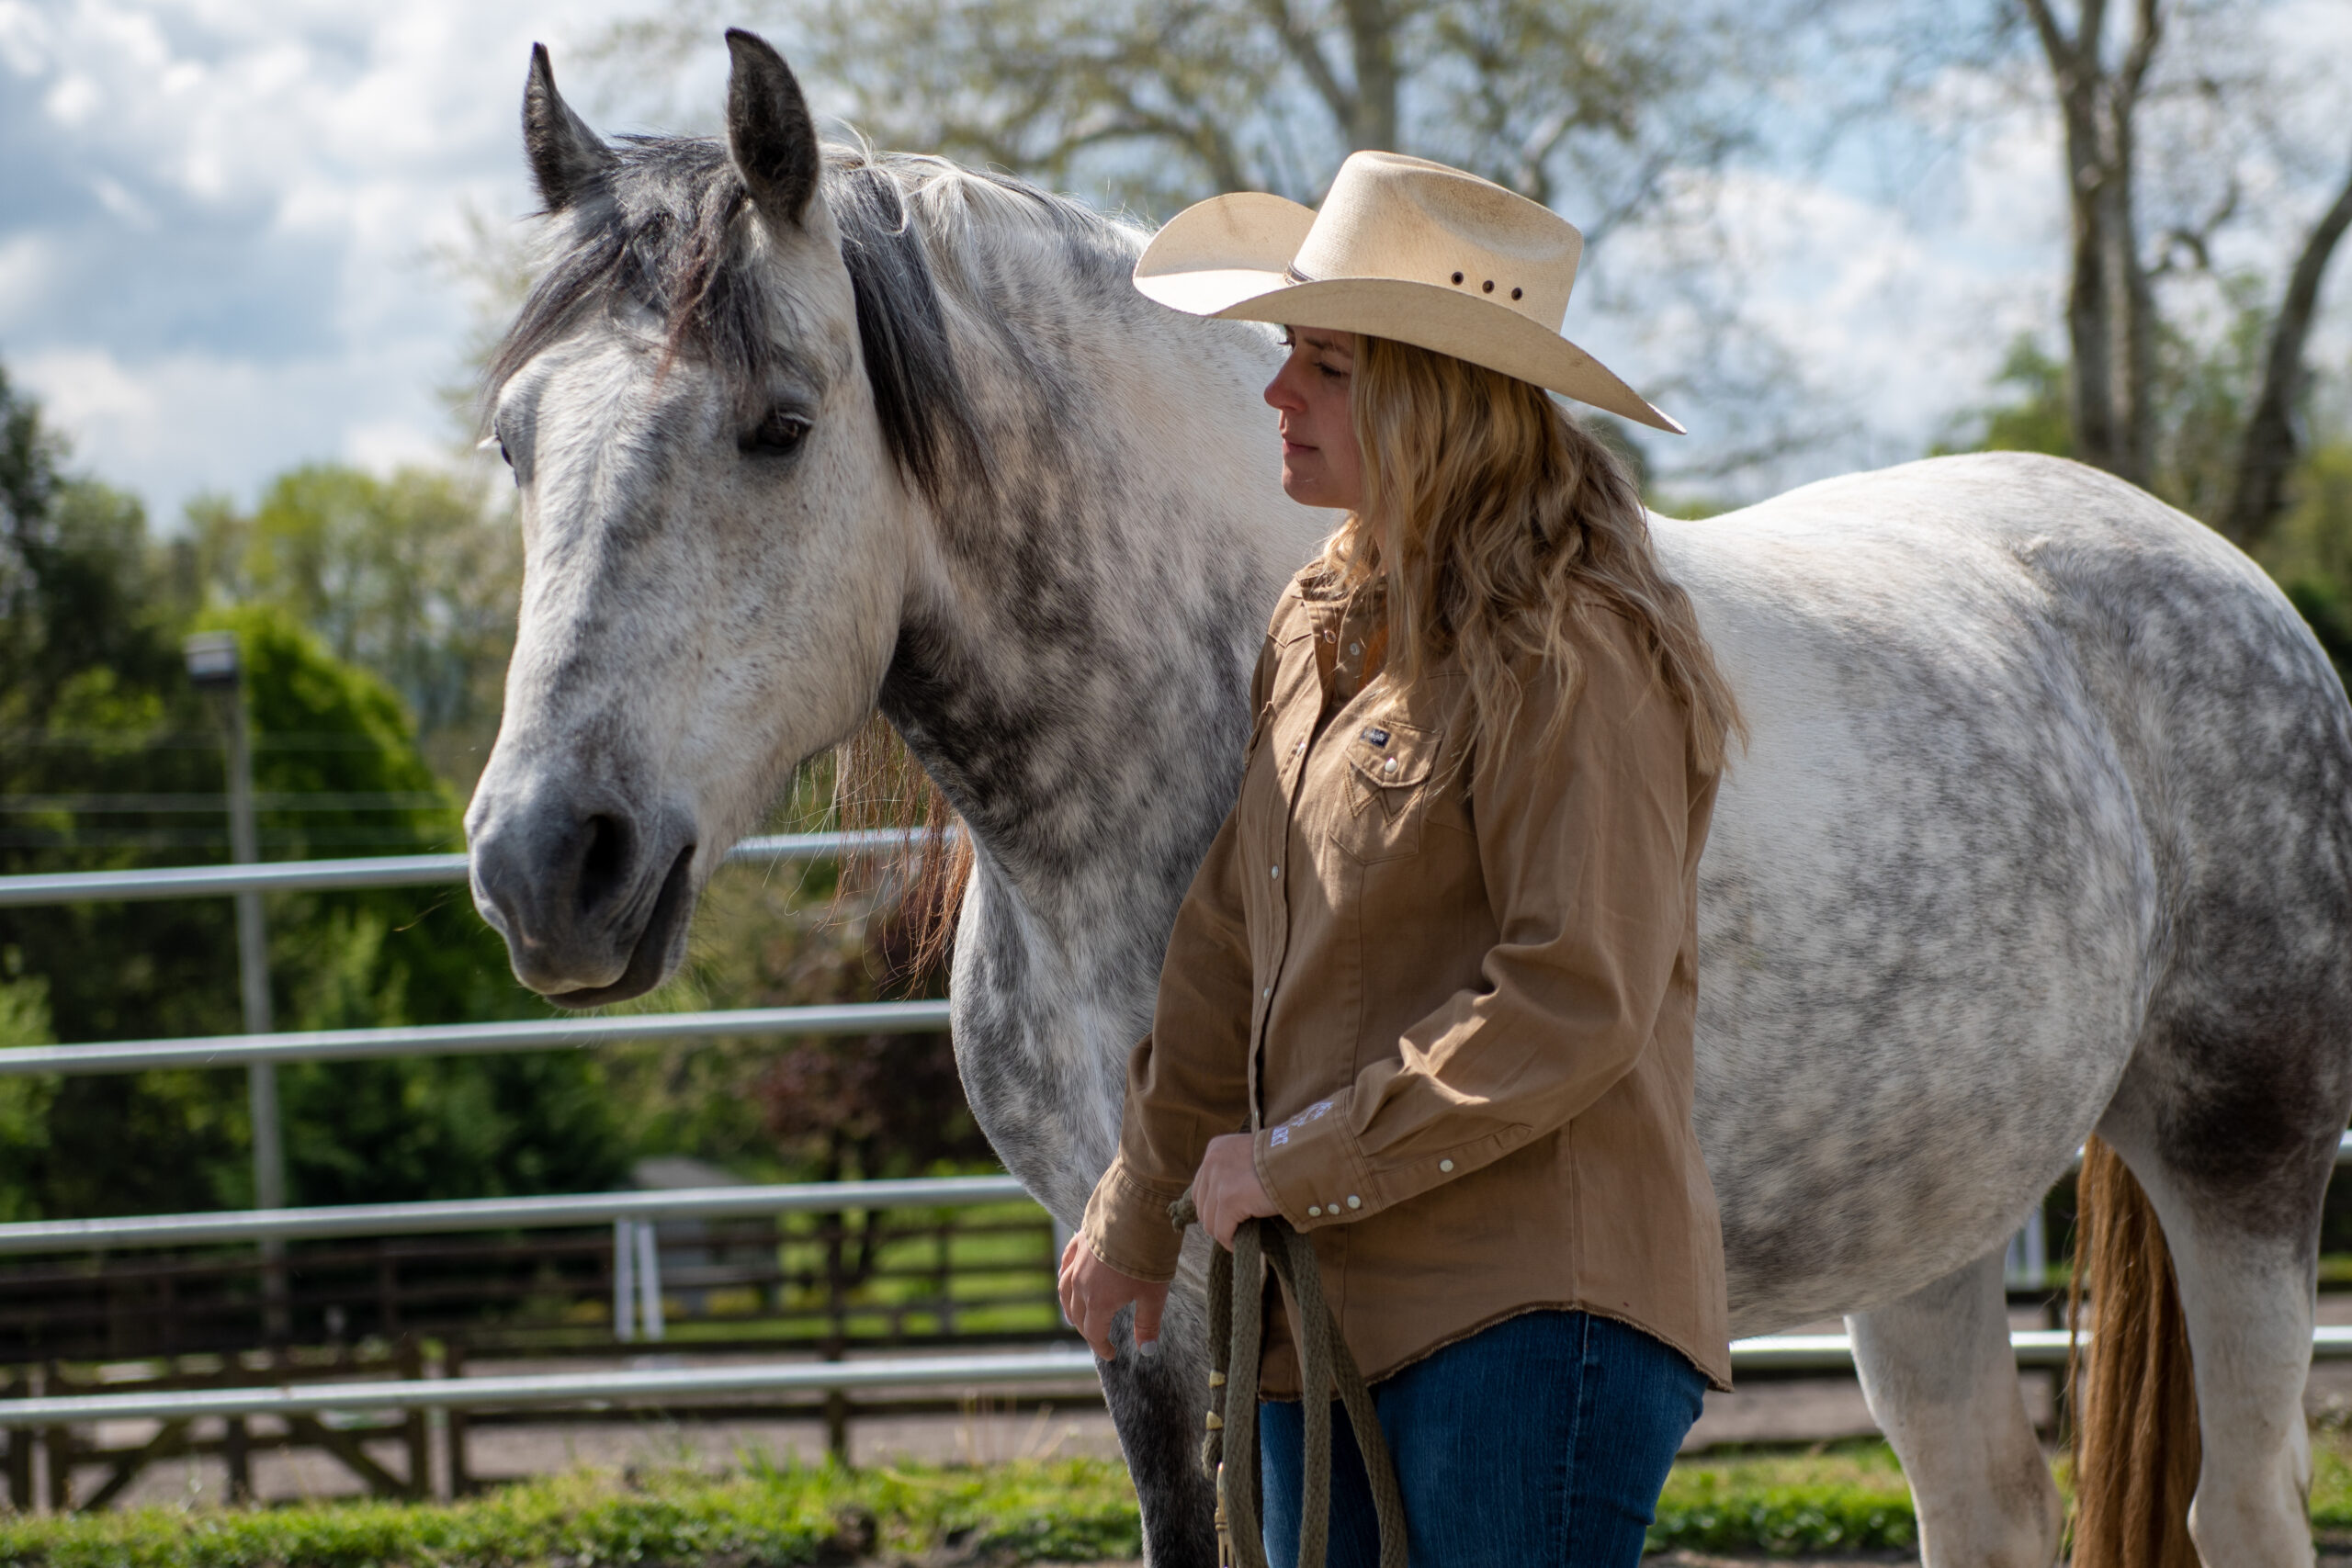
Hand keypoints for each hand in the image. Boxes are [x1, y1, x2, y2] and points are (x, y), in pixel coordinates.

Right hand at [1059, 1234, 1169, 1360]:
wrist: (1135, 1213)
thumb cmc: (1147, 1256)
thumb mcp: (1153, 1294)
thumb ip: (1147, 1323)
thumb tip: (1147, 1351)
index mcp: (1099, 1302)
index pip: (1094, 1333)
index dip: (1102, 1347)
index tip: (1111, 1355)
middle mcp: (1081, 1285)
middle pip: (1077, 1315)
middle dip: (1087, 1330)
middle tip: (1098, 1337)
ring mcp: (1077, 1262)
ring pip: (1065, 1290)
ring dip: (1069, 1307)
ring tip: (1073, 1316)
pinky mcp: (1079, 1242)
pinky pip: (1066, 1264)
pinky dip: (1066, 1276)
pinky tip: (1069, 1277)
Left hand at [1194, 1132, 1280, 1248]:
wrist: (1301, 1161)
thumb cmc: (1285, 1160)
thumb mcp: (1250, 1157)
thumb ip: (1233, 1172)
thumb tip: (1225, 1204)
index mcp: (1216, 1148)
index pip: (1202, 1187)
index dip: (1213, 1206)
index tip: (1227, 1217)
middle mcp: (1212, 1161)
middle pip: (1202, 1205)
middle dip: (1217, 1220)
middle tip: (1234, 1229)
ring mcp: (1219, 1181)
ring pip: (1210, 1221)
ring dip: (1224, 1232)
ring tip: (1240, 1236)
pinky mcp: (1229, 1199)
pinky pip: (1222, 1231)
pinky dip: (1230, 1241)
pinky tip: (1239, 1243)